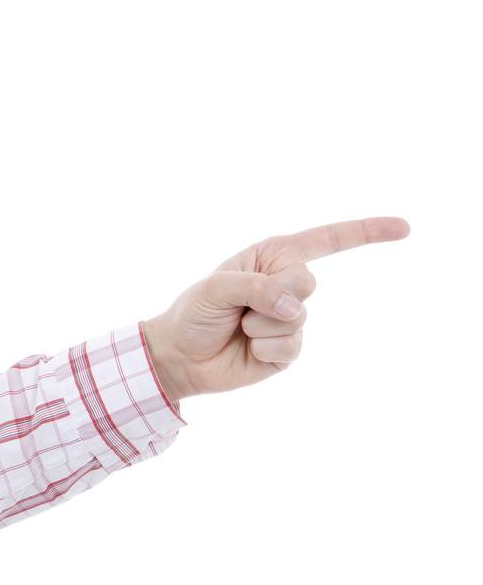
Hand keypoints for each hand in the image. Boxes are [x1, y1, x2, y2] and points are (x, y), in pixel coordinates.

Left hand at [143, 216, 410, 403]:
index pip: (327, 240)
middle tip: (240, 306)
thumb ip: (257, 288)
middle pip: (307, 284)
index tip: (404, 228)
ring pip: (297, 319)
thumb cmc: (194, 313)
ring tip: (239, 327)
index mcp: (273, 257)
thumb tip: (296, 308)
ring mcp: (290, 318)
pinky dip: (263, 349)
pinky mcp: (287, 349)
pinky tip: (248, 348)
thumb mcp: (216, 288)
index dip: (366, 232)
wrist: (179, 357)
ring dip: (260, 325)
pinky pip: (289, 347)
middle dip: (271, 296)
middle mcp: (286, 284)